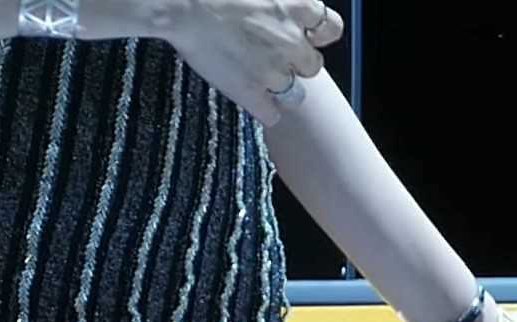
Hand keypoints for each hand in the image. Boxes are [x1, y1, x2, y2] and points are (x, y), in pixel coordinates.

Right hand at [125, 0, 342, 104]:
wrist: (185, 6)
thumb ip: (279, 1)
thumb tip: (275, 11)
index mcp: (298, 7)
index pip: (331, 29)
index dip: (317, 36)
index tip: (306, 36)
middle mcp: (292, 40)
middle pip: (313, 66)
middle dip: (296, 65)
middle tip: (273, 59)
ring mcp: (274, 69)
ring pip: (295, 95)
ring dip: (280, 89)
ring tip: (258, 78)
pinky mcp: (252, 93)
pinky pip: (272, 115)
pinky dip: (263, 109)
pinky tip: (248, 96)